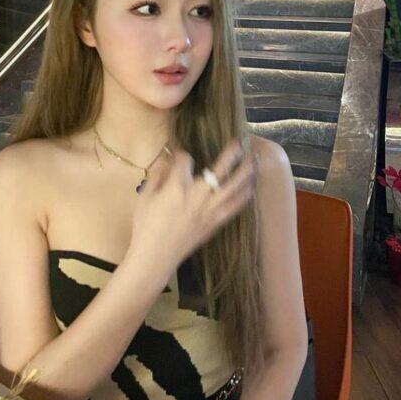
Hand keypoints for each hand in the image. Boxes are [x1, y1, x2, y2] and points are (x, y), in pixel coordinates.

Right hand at [126, 139, 255, 280]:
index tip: (179, 156)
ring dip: (246, 172)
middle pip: (220, 169)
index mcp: (177, 187)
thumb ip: (157, 175)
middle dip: (231, 153)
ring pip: (234, 187)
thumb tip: (167, 159)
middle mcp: (198, 195)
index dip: (181, 154)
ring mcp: (210, 210)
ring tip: (255, 160)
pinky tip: (251, 187)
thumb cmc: (146, 226)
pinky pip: (235, 207)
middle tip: (240, 142)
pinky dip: (244, 196)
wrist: (155, 257)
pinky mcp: (215, 223)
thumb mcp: (144, 197)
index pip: (185, 160)